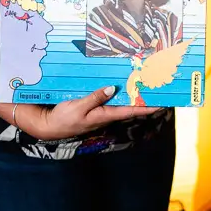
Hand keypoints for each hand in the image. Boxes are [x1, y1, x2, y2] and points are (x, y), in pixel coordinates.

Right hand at [0, 86, 161, 141]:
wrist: (48, 126)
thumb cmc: (63, 119)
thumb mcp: (77, 107)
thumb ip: (94, 98)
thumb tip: (112, 89)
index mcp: (104, 115)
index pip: (130, 110)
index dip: (147, 107)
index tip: (162, 103)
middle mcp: (106, 114)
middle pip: (130, 105)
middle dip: (145, 98)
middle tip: (160, 89)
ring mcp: (100, 111)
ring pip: (121, 102)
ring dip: (134, 94)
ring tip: (148, 84)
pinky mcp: (94, 108)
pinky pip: (110, 100)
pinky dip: (119, 93)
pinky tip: (123, 85)